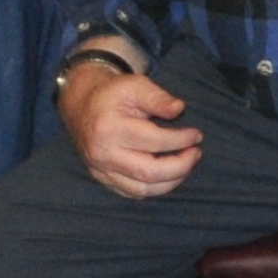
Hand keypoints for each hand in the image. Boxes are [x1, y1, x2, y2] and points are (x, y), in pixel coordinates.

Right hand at [65, 61, 203, 199]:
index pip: (154, 142)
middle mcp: (103, 154)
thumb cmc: (112, 93)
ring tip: (187, 165)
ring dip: (170, 182)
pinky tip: (168, 176)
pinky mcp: (101, 178)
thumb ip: (158, 97)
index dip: (181, 140)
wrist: (80, 103)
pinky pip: (131, 192)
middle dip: (180, 166)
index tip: (197, 135)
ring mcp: (100, 170)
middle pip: (148, 173)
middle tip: (196, 153)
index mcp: (110, 129)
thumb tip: (179, 109)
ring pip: (141, 190)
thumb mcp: (135, 85)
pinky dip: (154, 188)